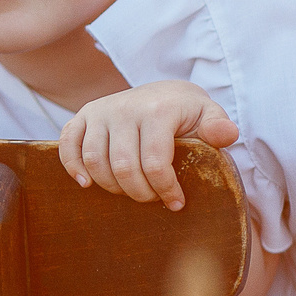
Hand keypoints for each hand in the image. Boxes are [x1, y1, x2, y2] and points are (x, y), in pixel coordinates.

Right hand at [58, 81, 237, 207]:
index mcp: (158, 109)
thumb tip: (227, 135)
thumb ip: (218, 126)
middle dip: (140, 193)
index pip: (155, 161)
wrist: (164, 92)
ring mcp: (102, 111)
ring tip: (131, 192)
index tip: (176, 203)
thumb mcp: (208, 116)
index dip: (165, 189)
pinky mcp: (84, 116)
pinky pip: (68, 144)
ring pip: (96, 161)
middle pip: (124, 167)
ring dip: (112, 187)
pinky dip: (73, 166)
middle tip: (153, 199)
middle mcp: (125, 107)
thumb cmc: (187, 113)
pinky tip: (86, 184)